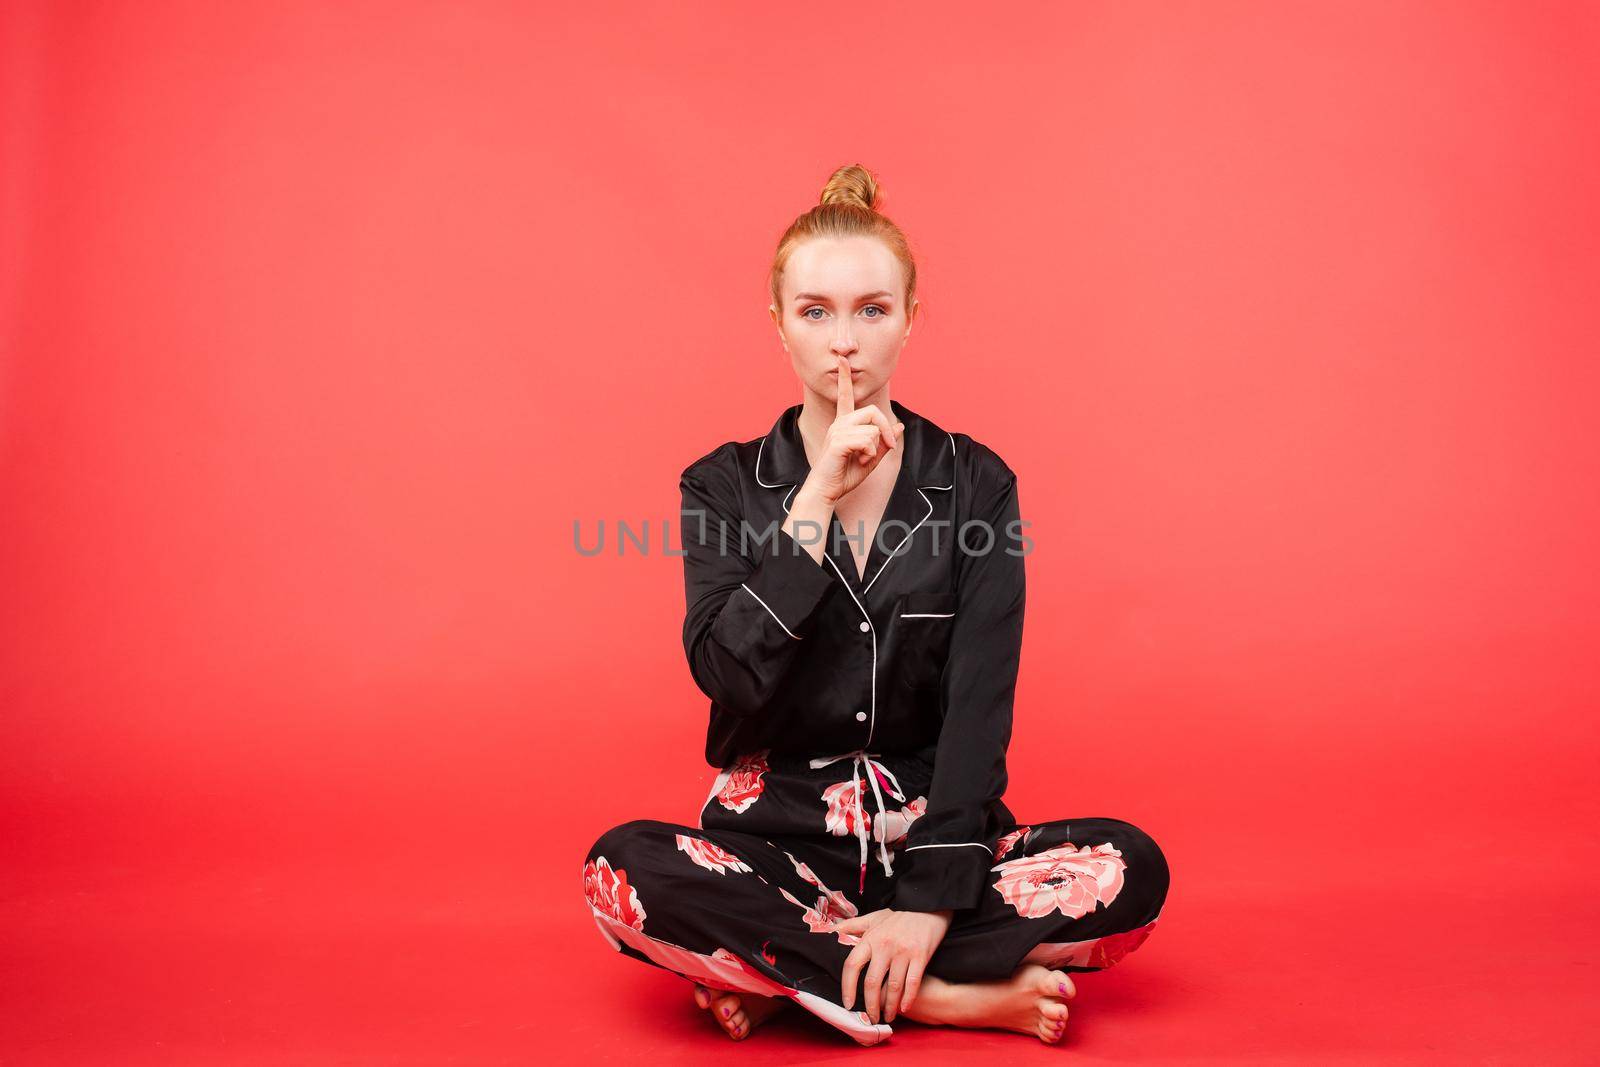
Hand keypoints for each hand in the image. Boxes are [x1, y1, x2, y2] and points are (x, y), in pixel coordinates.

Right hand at [804, 355, 903, 503]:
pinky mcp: (839, 442)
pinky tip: (860, 461)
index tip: (842, 360)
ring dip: (875, 447)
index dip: (844, 377)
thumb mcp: (870, 460)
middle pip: (873, 412)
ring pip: (872, 429)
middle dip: (886, 430)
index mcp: (844, 424)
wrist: (825, 491)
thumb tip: (899, 426)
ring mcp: (837, 431)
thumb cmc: (843, 476)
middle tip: (889, 446)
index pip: (845, 396)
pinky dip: (869, 453)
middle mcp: (839, 423)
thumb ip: (884, 443)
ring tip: (864, 459)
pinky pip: (867, 440)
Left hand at [836, 907, 952, 1023]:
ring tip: (888, 1016)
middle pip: (872, 983)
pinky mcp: (920, 956)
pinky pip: (912, 983)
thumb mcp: (872, 918)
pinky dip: (908, 999)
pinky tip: (904, 1008)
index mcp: (870, 938)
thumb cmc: (898, 915)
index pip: (852, 965)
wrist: (927, 906)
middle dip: (870, 1005)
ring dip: (890, 1007)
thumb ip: (849, 927)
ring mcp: (903, 951)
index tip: (848, 1003)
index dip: (847, 987)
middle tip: (871, 1018)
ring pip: (893, 987)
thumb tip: (826, 933)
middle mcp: (884, 946)